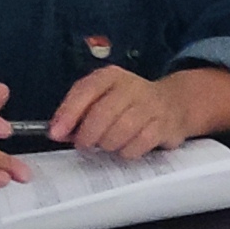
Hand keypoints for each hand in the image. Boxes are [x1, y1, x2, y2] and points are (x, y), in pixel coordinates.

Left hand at [50, 64, 195, 159]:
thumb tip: (58, 132)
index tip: (56, 133)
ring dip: (107, 144)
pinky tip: (125, 148)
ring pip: (121, 131)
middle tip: (84, 145)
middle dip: (87, 135)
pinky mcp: (165, 125)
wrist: (174, 103)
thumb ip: (79, 111)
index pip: (86, 91)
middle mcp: (132, 87)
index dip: (68, 113)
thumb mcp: (102, 97)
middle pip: (103, 114)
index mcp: (111, 77)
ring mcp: (152, 106)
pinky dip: (127, 151)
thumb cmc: (128, 103)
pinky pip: (139, 144)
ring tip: (106, 145)